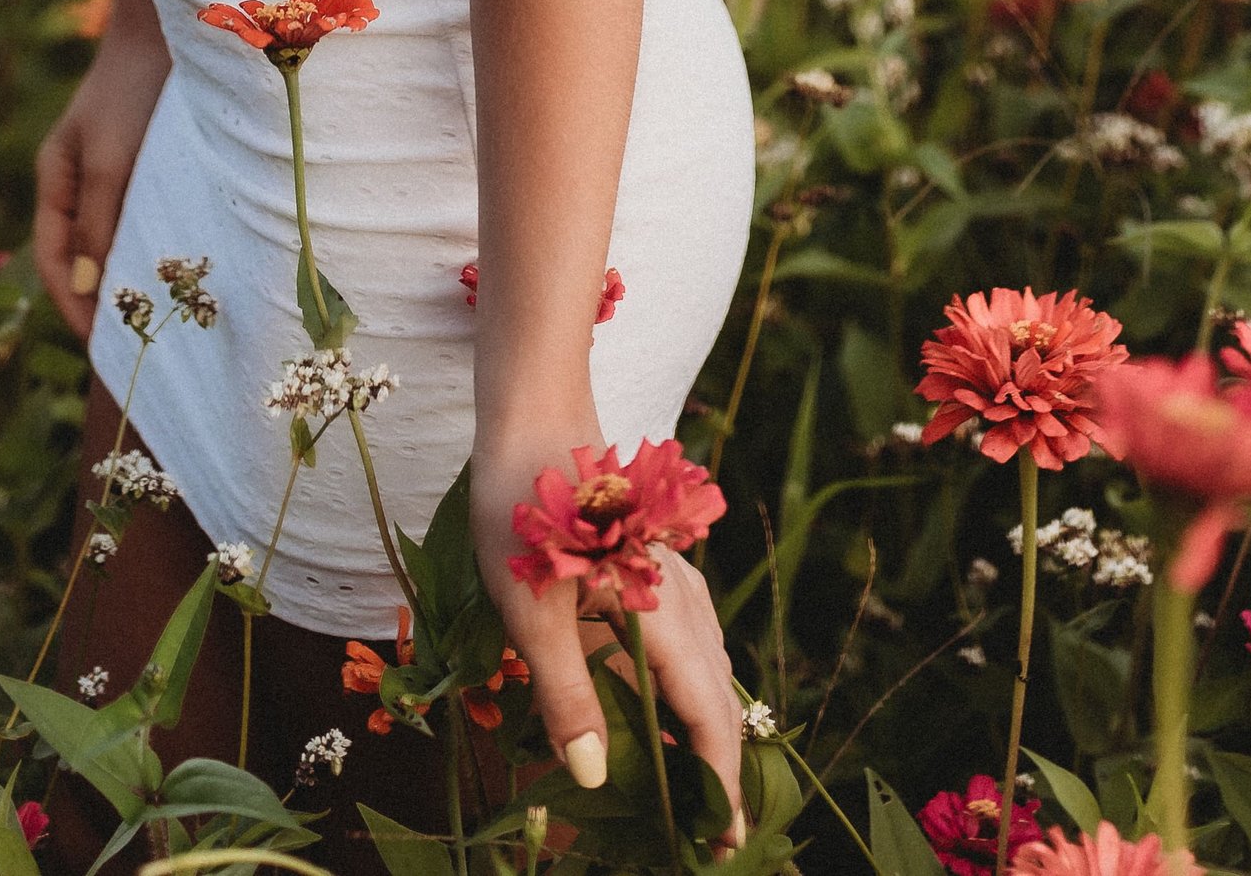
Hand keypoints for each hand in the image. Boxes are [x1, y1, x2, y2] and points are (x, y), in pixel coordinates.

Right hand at [33, 23, 168, 341]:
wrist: (175, 26)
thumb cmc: (133, 88)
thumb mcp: (109, 156)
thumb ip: (96, 220)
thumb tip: (85, 286)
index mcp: (57, 180)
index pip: (53, 261)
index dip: (74, 306)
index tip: (104, 346)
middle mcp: (83, 181)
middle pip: (85, 256)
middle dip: (105, 300)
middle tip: (139, 348)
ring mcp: (118, 171)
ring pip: (121, 239)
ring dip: (137, 275)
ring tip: (166, 319)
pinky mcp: (155, 162)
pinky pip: (150, 216)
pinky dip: (161, 244)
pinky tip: (189, 265)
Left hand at [472, 462, 746, 843]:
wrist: (537, 418)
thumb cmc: (529, 512)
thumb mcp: (530, 610)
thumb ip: (566, 693)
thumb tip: (596, 777)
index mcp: (661, 616)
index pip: (707, 717)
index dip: (718, 783)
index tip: (720, 842)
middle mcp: (681, 600)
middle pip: (718, 698)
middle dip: (719, 771)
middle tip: (710, 836)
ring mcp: (674, 580)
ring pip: (709, 668)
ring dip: (708, 732)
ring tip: (695, 787)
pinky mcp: (657, 568)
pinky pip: (694, 642)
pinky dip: (694, 690)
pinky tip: (669, 704)